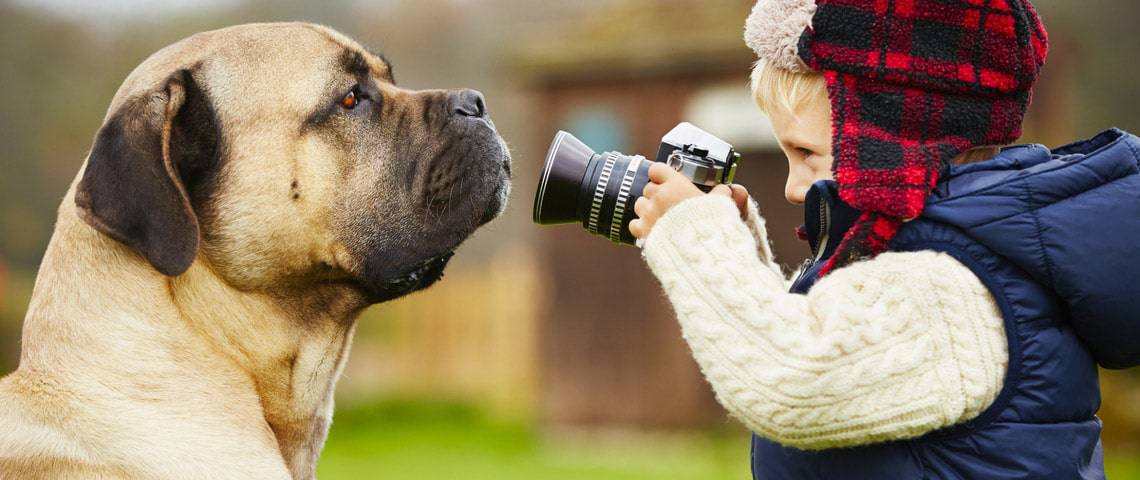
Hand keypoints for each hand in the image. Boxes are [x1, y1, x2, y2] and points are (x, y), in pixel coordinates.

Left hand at [628, 163, 750, 239]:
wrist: (698, 252)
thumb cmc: (711, 226)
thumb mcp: (722, 206)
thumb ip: (723, 194)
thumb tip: (728, 189)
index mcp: (675, 185)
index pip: (657, 169)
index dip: (661, 174)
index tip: (667, 180)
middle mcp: (658, 196)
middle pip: (649, 188)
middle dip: (657, 193)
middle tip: (670, 202)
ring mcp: (648, 214)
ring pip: (639, 204)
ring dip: (648, 208)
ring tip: (660, 216)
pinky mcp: (642, 232)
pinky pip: (634, 224)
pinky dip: (641, 226)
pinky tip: (652, 229)